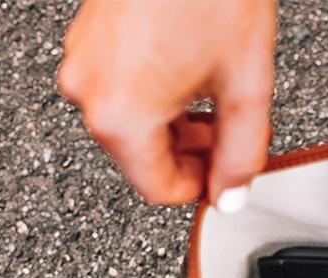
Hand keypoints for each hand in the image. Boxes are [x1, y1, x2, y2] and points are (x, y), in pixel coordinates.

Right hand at [57, 0, 276, 206]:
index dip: (202, 187)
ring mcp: (81, 58)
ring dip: (175, 122)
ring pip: (131, 120)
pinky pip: (120, 84)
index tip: (227, 176)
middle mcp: (88, 91)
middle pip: (142, 155)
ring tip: (217, 93)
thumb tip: (231, 193)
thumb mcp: (246, 87)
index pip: (158, 188)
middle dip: (191, 153)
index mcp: (121, 115)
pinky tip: (191, 67)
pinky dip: (155, 90)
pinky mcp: (86, 35)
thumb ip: (243, 154)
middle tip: (231, 134)